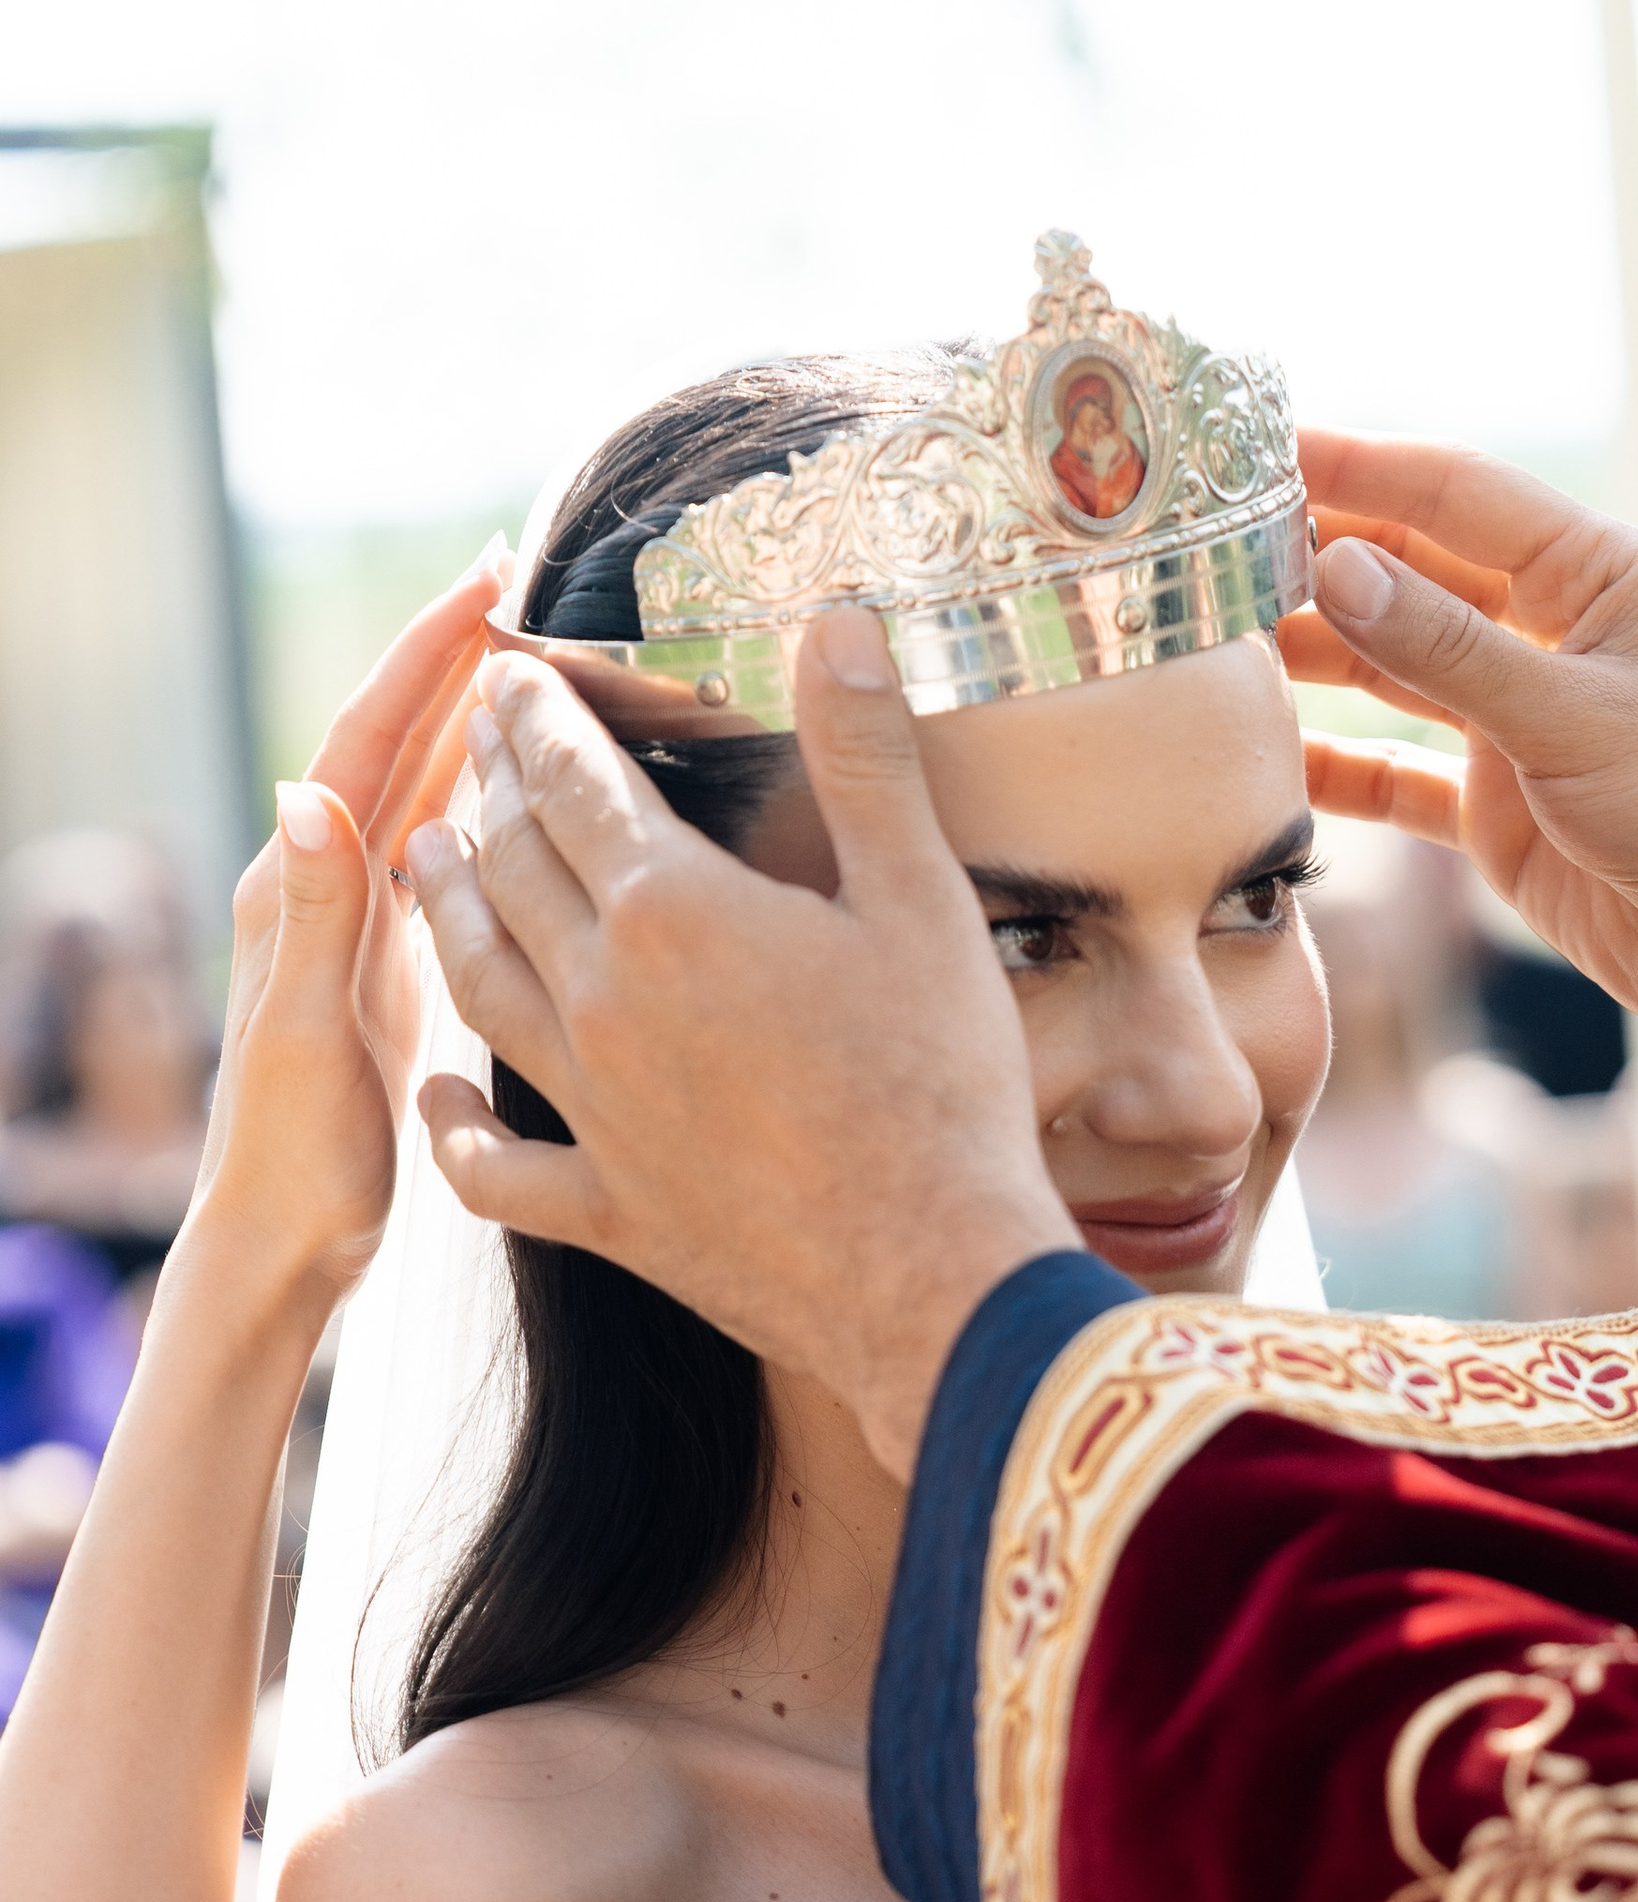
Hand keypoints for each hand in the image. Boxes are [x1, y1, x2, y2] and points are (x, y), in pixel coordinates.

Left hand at [190, 555, 505, 1305]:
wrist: (284, 1240)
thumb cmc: (289, 1154)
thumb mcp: (305, 1034)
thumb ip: (314, 917)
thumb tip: (304, 789)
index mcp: (300, 887)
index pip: (366, 739)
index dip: (426, 656)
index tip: (489, 581)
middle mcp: (326, 887)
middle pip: (399, 744)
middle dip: (460, 661)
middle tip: (533, 583)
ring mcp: (366, 923)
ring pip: (431, 791)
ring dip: (482, 719)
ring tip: (551, 656)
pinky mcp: (404, 961)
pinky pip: (455, 853)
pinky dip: (496, 800)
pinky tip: (547, 784)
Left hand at [406, 616, 1077, 1478]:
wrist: (936, 1279)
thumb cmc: (946, 1085)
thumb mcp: (924, 900)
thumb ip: (866, 757)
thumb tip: (835, 622)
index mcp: (674, 911)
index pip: (572, 782)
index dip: (536, 718)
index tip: (511, 672)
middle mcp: (604, 1001)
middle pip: (510, 871)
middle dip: (488, 792)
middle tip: (478, 747)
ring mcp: (594, 1113)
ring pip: (480, 989)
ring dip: (445, 915)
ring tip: (427, 863)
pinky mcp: (609, 1209)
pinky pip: (495, 1169)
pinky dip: (457, 1131)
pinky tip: (439, 1101)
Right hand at [1280, 437, 1637, 1157]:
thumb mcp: (1572, 718)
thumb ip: (1450, 648)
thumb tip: (1337, 566)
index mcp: (1596, 578)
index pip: (1455, 495)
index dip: (1358, 466)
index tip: (1261, 448)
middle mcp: (1555, 638)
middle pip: (1412, 578)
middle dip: (1316, 560)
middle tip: (1207, 551)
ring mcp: (1526, 726)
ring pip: (1397, 671)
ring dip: (1316, 657)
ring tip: (1213, 644)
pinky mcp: (1505, 811)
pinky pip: (1402, 776)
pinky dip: (1339, 767)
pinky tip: (1268, 756)